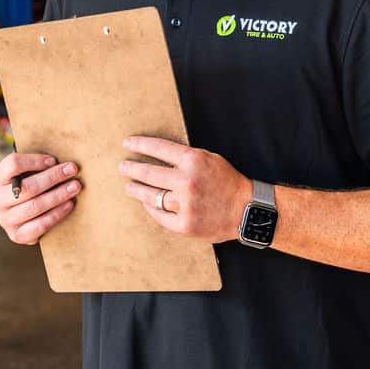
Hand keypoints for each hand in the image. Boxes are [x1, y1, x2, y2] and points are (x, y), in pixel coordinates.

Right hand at [0, 152, 81, 244]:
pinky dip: (56, 215)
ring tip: (75, 187)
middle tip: (73, 170)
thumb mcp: (25, 173)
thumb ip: (37, 166)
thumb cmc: (28, 185)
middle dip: (53, 177)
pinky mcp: (16, 235)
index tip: (54, 160)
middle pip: (27, 187)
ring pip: (34, 206)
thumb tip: (61, 161)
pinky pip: (38, 226)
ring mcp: (5, 220)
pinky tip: (68, 205)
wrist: (21, 215)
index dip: (34, 161)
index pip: (13, 164)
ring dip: (58, 195)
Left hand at [118, 136, 249, 242]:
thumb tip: (158, 153)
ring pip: (151, 196)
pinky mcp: (185, 225)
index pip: (158, 148)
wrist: (247, 210)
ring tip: (129, 186)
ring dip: (136, 190)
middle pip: (148, 173)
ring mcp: (185, 205)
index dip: (139, 145)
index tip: (127, 143)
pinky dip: (151, 208)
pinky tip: (146, 203)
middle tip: (122, 167)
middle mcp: (186, 182)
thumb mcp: (209, 159)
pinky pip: (160, 215)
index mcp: (193, 161)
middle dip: (131, 168)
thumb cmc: (228, 181)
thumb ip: (185, 157)